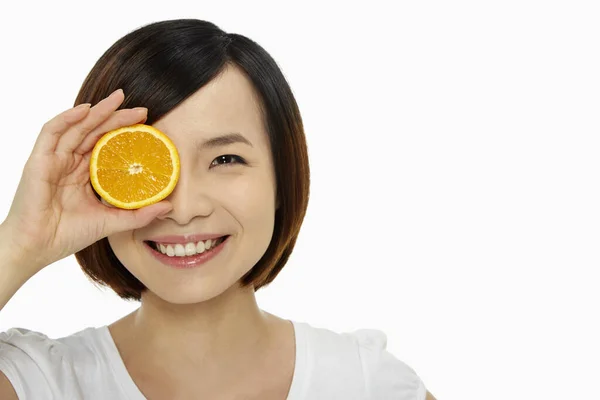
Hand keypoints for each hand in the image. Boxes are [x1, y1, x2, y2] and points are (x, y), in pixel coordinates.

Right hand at [1, 89, 171, 274]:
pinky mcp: (39, 160)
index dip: (126, 133)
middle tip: (142, 109)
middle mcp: (69, 162)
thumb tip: (168, 206)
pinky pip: (52, 132)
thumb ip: (139, 214)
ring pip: (78, 126)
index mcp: (84, 174)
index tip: (148, 125)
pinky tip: (87, 109)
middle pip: (95, 132)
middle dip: (117, 117)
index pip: (107, 145)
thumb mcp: (111, 221)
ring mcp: (54, 159)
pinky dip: (68, 118)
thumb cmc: (67, 235)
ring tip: (119, 99)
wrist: (38, 247)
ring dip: (98, 111)